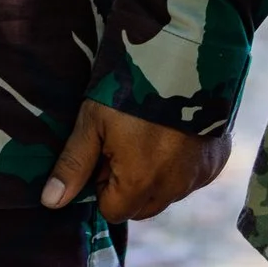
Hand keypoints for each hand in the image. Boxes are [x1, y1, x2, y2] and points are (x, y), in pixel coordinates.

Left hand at [39, 99, 232, 222]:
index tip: (104, 154)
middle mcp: (174, 188)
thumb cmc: (130, 86)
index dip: (102, 185)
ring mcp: (199, 176)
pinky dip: (181, 165)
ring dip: (156, 176)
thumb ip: (73, 165)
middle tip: (124, 143)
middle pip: (141, 207)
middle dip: (129, 185)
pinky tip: (174, 134)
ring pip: (168, 193)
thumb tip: (51, 202)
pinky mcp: (216, 161)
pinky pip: (192, 178)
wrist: (184, 55)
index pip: (112, 211)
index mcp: (141, 183)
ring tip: (149, 134)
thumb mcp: (93, 121)